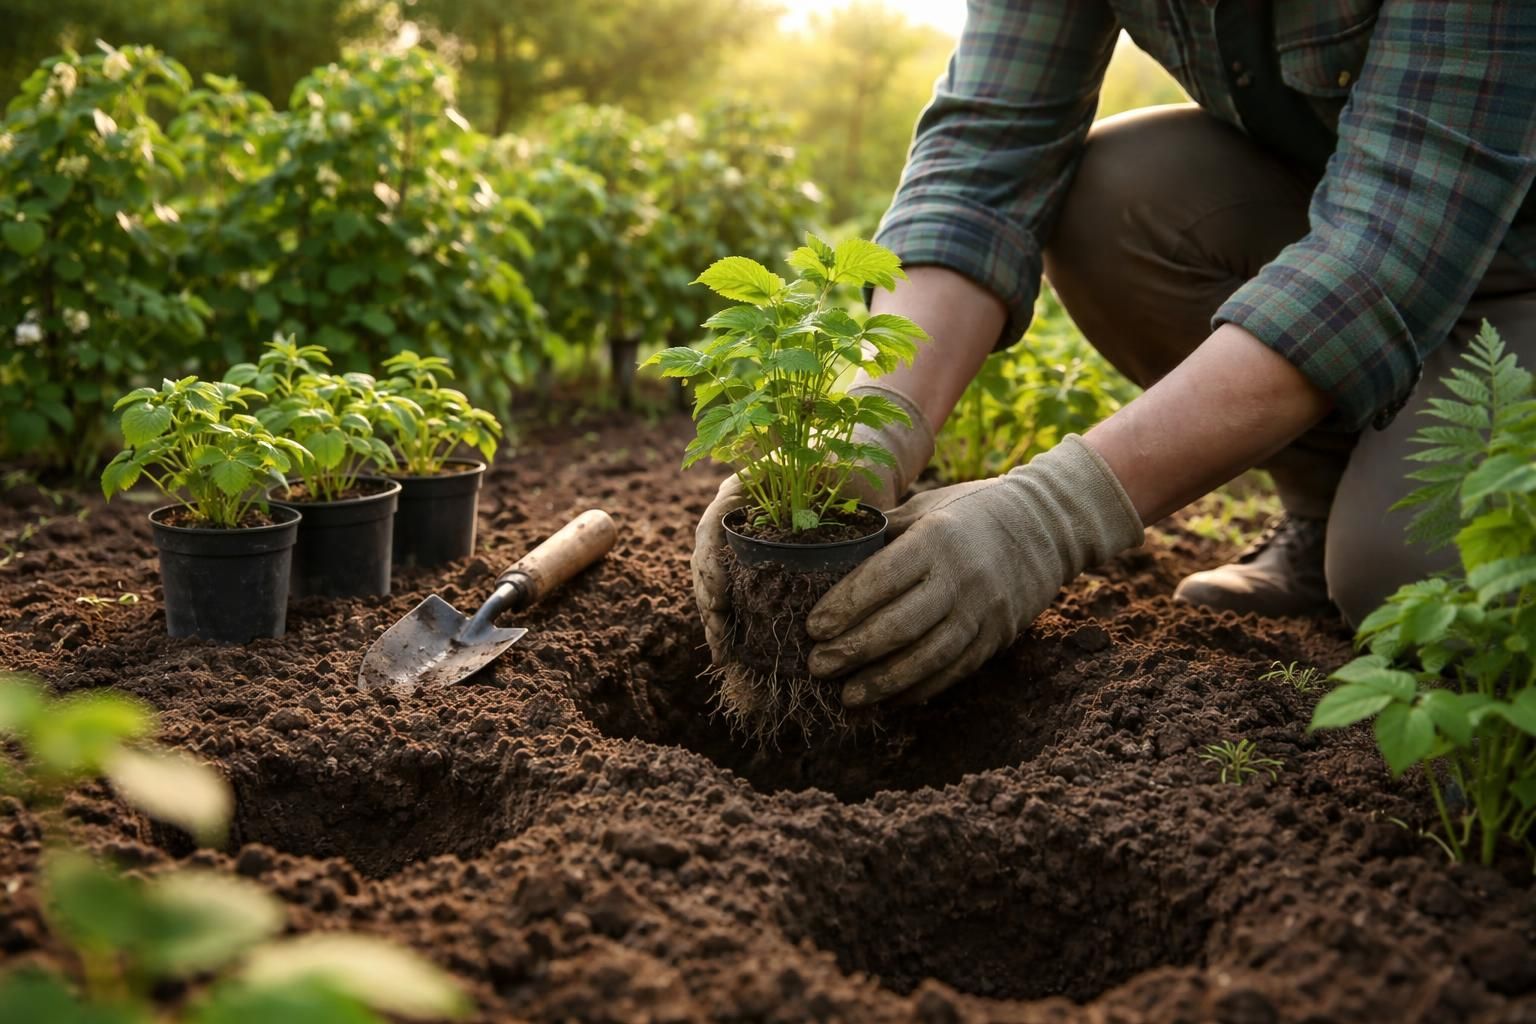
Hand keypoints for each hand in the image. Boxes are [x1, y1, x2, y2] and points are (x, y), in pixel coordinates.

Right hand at [692, 383, 933, 663]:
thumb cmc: (845, 459)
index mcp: (742, 487)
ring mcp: (743, 539)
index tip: (719, 598)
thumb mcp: (833, 462)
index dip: (710, 564)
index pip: (712, 526)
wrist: (857, 468)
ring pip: (716, 580)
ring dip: (715, 617)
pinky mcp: (759, 563)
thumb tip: (821, 498)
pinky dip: (732, 620)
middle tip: (719, 637)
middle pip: (707, 560)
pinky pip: (735, 591)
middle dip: (709, 601)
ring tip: (723, 652)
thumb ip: (823, 474)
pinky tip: (734, 649)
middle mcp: (734, 514)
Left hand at [804, 435, 1144, 706]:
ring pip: (927, 658)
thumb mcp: (927, 506)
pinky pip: (954, 671)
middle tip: (818, 666)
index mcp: (937, 539)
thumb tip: (826, 547)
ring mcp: (983, 612)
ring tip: (848, 696)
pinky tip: (890, 698)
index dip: (844, 607)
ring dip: (883, 682)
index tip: (812, 627)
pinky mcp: (998, 637)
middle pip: (900, 626)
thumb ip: (882, 530)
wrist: (1047, 524)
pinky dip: (920, 688)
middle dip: (854, 651)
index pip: (882, 579)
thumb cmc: (971, 510)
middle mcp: (961, 578)